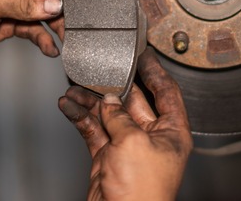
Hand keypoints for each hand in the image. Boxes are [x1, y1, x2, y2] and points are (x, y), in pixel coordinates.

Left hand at [0, 0, 94, 63]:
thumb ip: (25, 4)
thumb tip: (55, 3)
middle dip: (63, 3)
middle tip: (83, 14)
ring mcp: (6, 1)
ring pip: (40, 10)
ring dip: (54, 24)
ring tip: (68, 36)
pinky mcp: (5, 21)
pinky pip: (31, 27)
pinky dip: (41, 37)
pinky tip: (50, 47)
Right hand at [58, 49, 192, 200]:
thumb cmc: (142, 193)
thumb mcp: (133, 142)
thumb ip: (120, 116)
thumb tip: (111, 101)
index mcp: (172, 132)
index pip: (167, 91)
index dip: (155, 70)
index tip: (145, 53)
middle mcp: (152, 138)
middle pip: (133, 100)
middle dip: (113, 84)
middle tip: (99, 68)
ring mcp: (128, 148)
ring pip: (109, 114)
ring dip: (91, 101)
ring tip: (74, 88)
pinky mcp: (108, 158)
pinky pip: (94, 130)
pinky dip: (80, 117)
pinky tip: (68, 106)